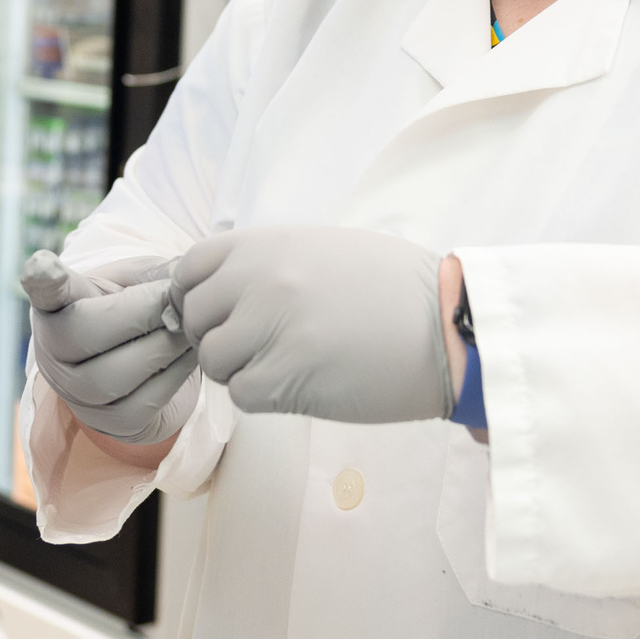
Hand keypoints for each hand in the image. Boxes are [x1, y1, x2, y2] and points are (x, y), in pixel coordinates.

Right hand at [20, 251, 198, 444]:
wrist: (142, 361)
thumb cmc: (135, 308)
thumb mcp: (140, 279)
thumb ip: (156, 272)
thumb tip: (186, 279)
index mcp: (57, 306)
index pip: (44, 293)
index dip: (42, 281)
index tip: (43, 264)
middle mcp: (54, 353)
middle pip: (85, 333)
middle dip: (142, 313)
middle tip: (176, 299)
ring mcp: (77, 395)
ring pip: (114, 376)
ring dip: (164, 346)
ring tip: (188, 326)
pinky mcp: (112, 423)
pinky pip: (145, 401)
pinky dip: (175, 374)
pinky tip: (186, 355)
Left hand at [174, 226, 448, 422]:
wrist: (448, 323)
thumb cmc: (396, 288)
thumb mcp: (324, 248)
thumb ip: (269, 262)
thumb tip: (224, 288)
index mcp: (267, 243)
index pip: (191, 268)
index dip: (197, 296)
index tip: (219, 314)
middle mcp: (260, 278)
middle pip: (195, 318)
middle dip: (218, 337)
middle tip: (257, 348)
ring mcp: (270, 325)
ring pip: (215, 360)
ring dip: (241, 370)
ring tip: (285, 365)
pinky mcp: (287, 374)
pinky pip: (243, 394)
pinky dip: (264, 396)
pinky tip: (300, 384)